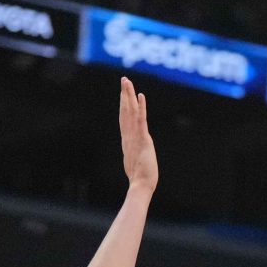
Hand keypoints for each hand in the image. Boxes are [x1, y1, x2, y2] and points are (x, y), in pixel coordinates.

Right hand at [118, 78, 158, 192]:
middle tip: (124, 80)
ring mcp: (134, 137)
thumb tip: (134, 158)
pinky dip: (141, 107)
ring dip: (128, 95)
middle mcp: (128, 136)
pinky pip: (141, 120)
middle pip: (125, 111)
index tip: (124, 94)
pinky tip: (140, 95)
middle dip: (124, 95)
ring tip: (127, 81)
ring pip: (130, 112)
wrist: (140, 186)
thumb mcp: (135, 165)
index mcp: (127, 141)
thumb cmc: (140, 180)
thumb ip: (134, 158)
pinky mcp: (142, 139)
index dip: (124, 106)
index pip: (125, 120)